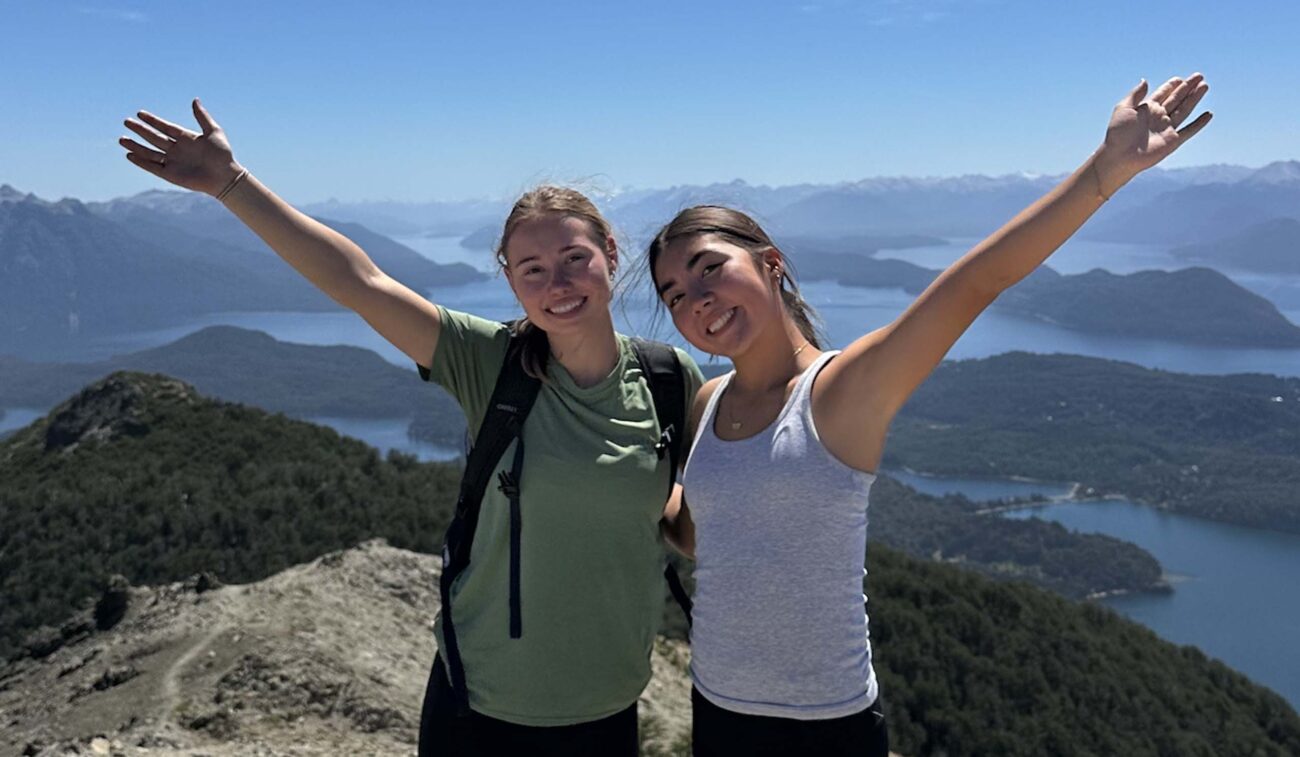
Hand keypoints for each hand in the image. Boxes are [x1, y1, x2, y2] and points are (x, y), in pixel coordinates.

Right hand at [120, 99, 242, 196]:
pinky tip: (129, 155)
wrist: (225, 177)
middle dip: (140, 130)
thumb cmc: (222, 155)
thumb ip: (202, 116)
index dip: (153, 120)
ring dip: (136, 146)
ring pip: (150, 152)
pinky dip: (141, 162)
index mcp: (186, 138)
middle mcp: (177, 150)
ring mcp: (173, 162)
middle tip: (126, 121)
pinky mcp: (171, 175)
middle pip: (154, 138)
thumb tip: (194, 100)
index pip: (165, 127)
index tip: (140, 113)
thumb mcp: (213, 131)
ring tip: (121, 139)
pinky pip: (152, 167)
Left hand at [1094, 73, 1212, 196]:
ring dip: (1194, 98)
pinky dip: (1199, 123)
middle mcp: (1158, 117)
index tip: (1179, 78)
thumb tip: (1145, 80)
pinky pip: (1189, 131)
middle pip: (1176, 99)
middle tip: (1199, 76)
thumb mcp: (1123, 108)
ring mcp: (1166, 129)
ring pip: (1185, 110)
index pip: (1162, 94)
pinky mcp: (1172, 141)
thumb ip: (1135, 95)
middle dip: (1187, 87)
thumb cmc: (1117, 133)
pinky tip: (1208, 114)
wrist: (1119, 156)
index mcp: (1146, 109)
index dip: (1171, 86)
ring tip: (1205, 86)